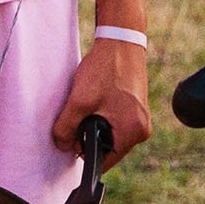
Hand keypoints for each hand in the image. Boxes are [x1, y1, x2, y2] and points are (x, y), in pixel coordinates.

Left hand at [54, 34, 152, 166]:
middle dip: (90, 137)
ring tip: (90, 104)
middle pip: (108, 149)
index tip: (74, 135)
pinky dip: (103, 117)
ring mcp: (142, 119)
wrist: (121, 41)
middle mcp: (142, 129)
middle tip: (81, 114)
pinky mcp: (137, 110)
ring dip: (96, 126)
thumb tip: (62, 146)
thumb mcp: (79, 101)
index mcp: (133, 132)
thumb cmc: (106, 69)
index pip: (104, 161)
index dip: (84, 151)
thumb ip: (66, 129)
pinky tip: (98, 100)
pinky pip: (116, 124)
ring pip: (111, 136)